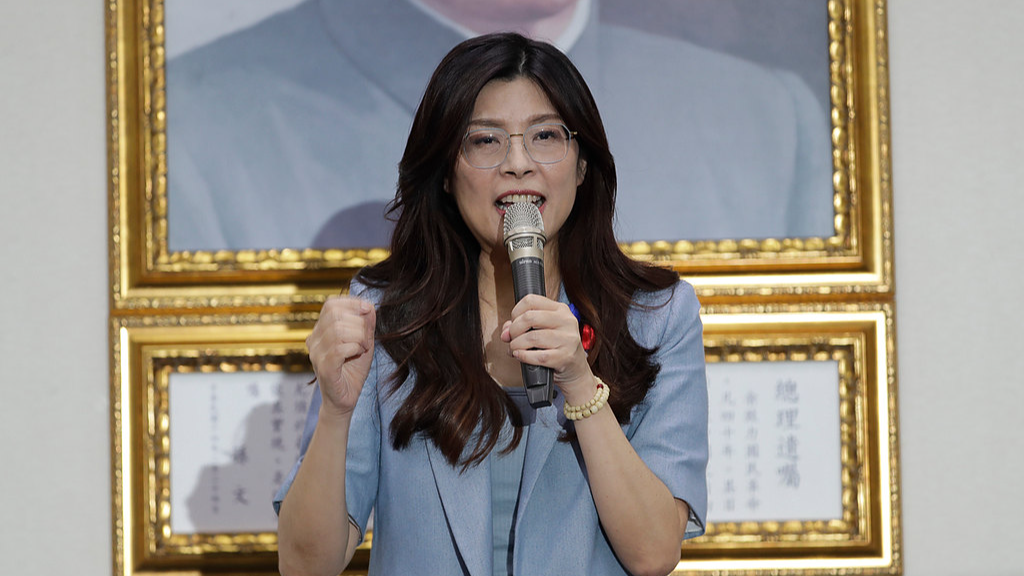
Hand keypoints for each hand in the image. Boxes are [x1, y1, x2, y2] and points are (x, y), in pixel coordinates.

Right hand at [306, 295, 375, 419]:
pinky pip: (339, 348)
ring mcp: (316, 354)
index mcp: (321, 330)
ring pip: (338, 330)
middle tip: (367, 338)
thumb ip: (366, 324)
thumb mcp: (364, 342)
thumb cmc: (353, 371)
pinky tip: (359, 353)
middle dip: (359, 323)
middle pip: (335, 315)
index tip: (368, 310)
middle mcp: (314, 339)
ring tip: (364, 347)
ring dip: (359, 336)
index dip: (351, 302)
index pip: (331, 304)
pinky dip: (355, 347)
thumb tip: (369, 306)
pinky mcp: (323, 367)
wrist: (345, 400)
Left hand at [500, 294, 593, 399]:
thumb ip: (521, 327)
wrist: (575, 370)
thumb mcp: (542, 331)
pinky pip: (538, 356)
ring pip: (532, 337)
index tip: (513, 323)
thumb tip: (505, 332)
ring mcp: (568, 339)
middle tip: (511, 338)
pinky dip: (523, 356)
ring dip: (516, 345)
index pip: (531, 300)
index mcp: (560, 309)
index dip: (516, 312)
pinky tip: (520, 356)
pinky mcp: (565, 357)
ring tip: (514, 349)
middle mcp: (566, 321)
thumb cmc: (556, 348)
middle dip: (514, 330)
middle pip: (530, 317)